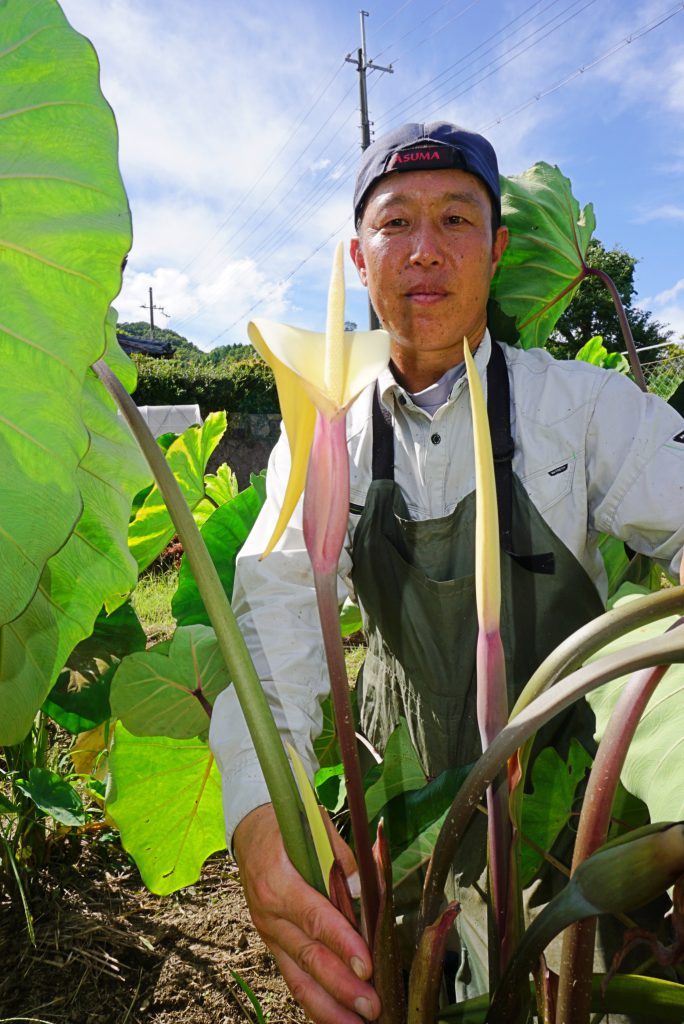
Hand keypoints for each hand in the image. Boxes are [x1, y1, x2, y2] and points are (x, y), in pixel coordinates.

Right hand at [233, 803, 380, 1023]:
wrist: (250, 832)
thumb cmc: (290, 827)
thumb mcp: (315, 827)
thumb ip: (341, 858)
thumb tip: (363, 892)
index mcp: (278, 881)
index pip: (313, 918)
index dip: (341, 942)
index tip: (366, 966)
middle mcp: (269, 914)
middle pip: (308, 956)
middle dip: (341, 986)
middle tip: (371, 1007)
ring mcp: (269, 934)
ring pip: (298, 978)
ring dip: (329, 1007)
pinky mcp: (273, 945)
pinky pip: (293, 979)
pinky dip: (315, 1003)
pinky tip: (337, 1019)